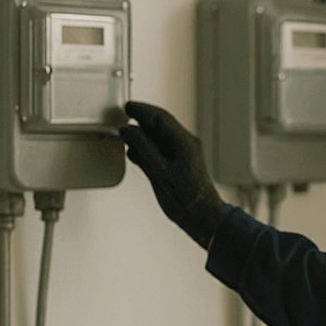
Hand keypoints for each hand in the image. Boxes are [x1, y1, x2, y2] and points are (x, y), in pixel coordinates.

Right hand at [119, 101, 227, 249]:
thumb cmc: (188, 199)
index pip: (161, 118)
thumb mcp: (160, 171)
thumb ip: (143, 148)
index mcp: (185, 142)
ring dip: (142, 135)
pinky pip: (160, 151)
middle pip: (161, 125)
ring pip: (159, 138)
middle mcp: (186, 146)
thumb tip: (129, 131)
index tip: (128, 107)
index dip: (143, 110)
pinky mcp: (178, 166)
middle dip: (141, 120)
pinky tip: (135, 152)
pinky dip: (146, 149)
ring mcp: (183, 156)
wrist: (201, 217)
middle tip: (124, 116)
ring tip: (125, 134)